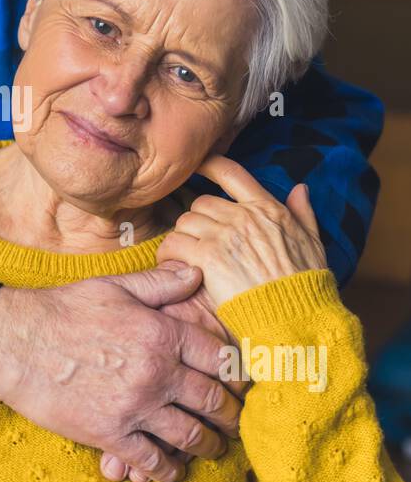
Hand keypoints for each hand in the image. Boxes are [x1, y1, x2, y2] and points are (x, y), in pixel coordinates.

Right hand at [0, 262, 243, 481]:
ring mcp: (136, 406)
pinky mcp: (111, 434)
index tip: (244, 384)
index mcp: (162, 333)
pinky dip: (168, 469)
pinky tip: (173, 470)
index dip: (238, 374)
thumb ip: (160, 283)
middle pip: (213, 400)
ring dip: (208, 445)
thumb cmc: (62, 309)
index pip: (221, 358)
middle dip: (231, 415)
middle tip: (236, 422)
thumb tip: (197, 272)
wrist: (15, 343)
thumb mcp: (114, 286)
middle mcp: (157, 372)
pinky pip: (152, 460)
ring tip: (214, 448)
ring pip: (190, 435)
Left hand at [156, 155, 327, 307]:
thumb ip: (303, 213)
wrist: (296, 316)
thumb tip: (300, 188)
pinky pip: (174, 244)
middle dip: (197, 220)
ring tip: (187, 256)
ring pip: (185, 221)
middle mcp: (243, 216)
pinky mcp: (208, 257)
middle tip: (198, 241)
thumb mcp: (313, 243)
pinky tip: (175, 266)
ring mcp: (224, 235)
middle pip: (201, 202)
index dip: (211, 165)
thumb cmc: (305, 286)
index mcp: (267, 209)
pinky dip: (169, 254)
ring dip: (183, 237)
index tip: (199, 166)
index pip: (232, 173)